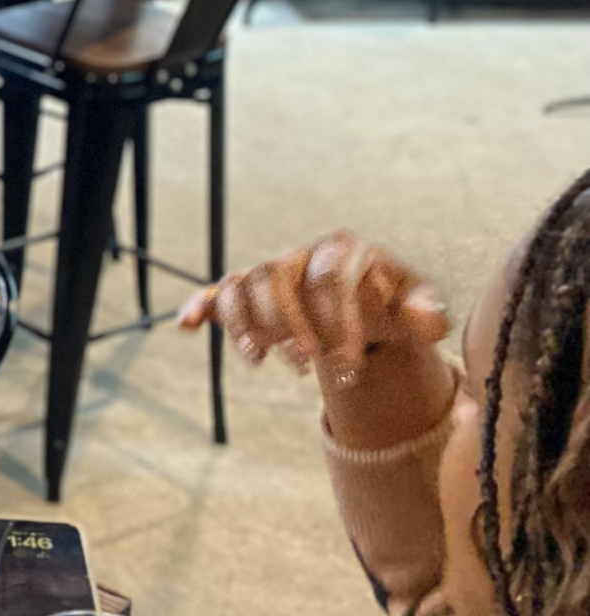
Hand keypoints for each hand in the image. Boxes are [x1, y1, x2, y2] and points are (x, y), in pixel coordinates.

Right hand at [177, 231, 449, 372]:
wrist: (367, 305)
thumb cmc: (392, 304)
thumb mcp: (419, 305)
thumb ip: (428, 312)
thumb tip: (423, 320)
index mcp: (342, 250)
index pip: (327, 278)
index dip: (336, 321)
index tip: (349, 361)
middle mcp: (300, 255)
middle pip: (276, 278)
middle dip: (288, 325)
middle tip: (308, 365)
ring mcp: (272, 272)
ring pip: (243, 285)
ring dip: (249, 325)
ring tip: (262, 360)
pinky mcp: (251, 292)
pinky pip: (219, 292)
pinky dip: (201, 306)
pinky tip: (187, 325)